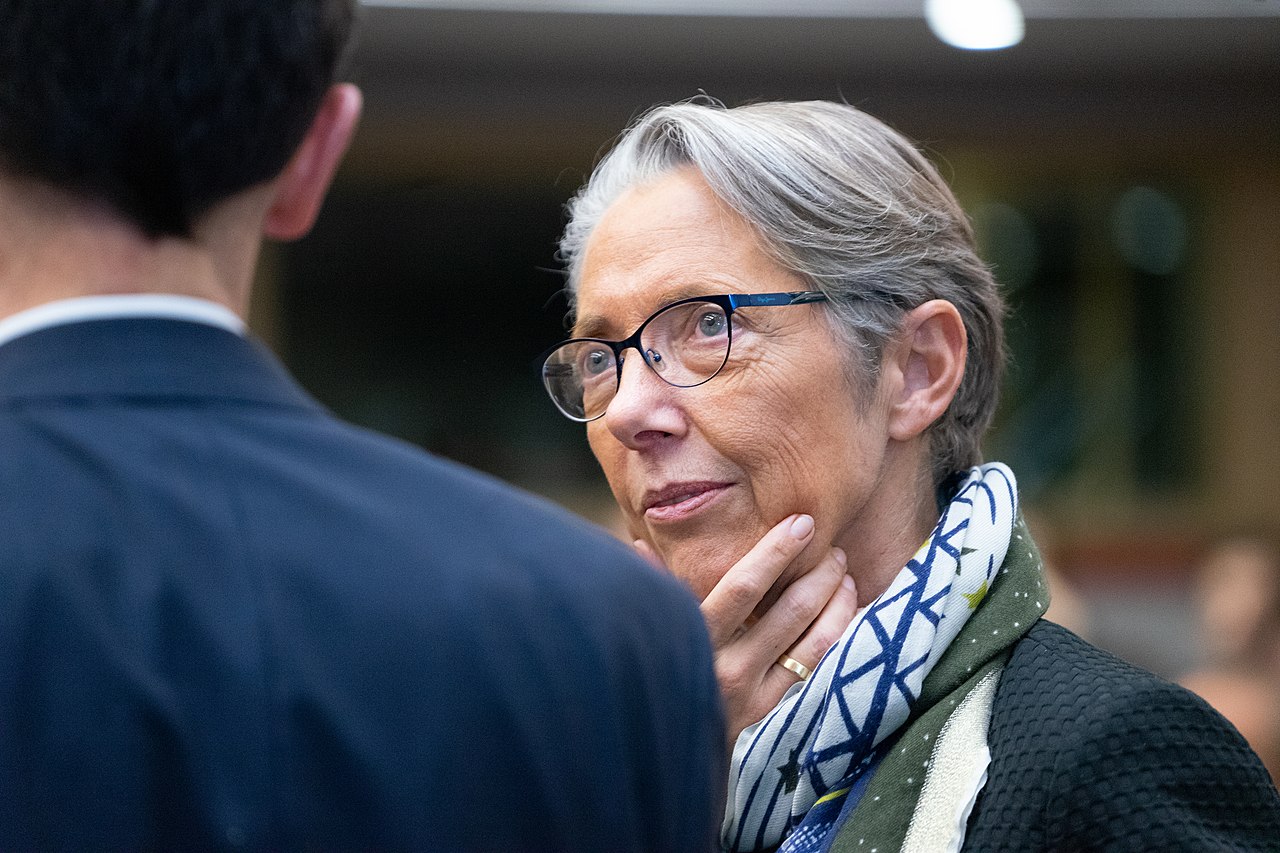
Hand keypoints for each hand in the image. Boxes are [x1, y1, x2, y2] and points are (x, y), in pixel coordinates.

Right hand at [637, 514, 857, 745]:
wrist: (664, 745)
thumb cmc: (654, 670)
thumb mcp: (650, 626)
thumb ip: (652, 586)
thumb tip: (638, 544)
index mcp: (696, 636)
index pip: (744, 586)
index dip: (777, 552)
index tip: (801, 524)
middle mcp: (727, 666)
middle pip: (790, 609)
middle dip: (818, 572)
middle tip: (833, 547)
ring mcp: (752, 691)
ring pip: (813, 637)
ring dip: (835, 599)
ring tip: (842, 572)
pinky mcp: (770, 708)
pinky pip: (815, 663)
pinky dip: (836, 630)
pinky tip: (844, 608)